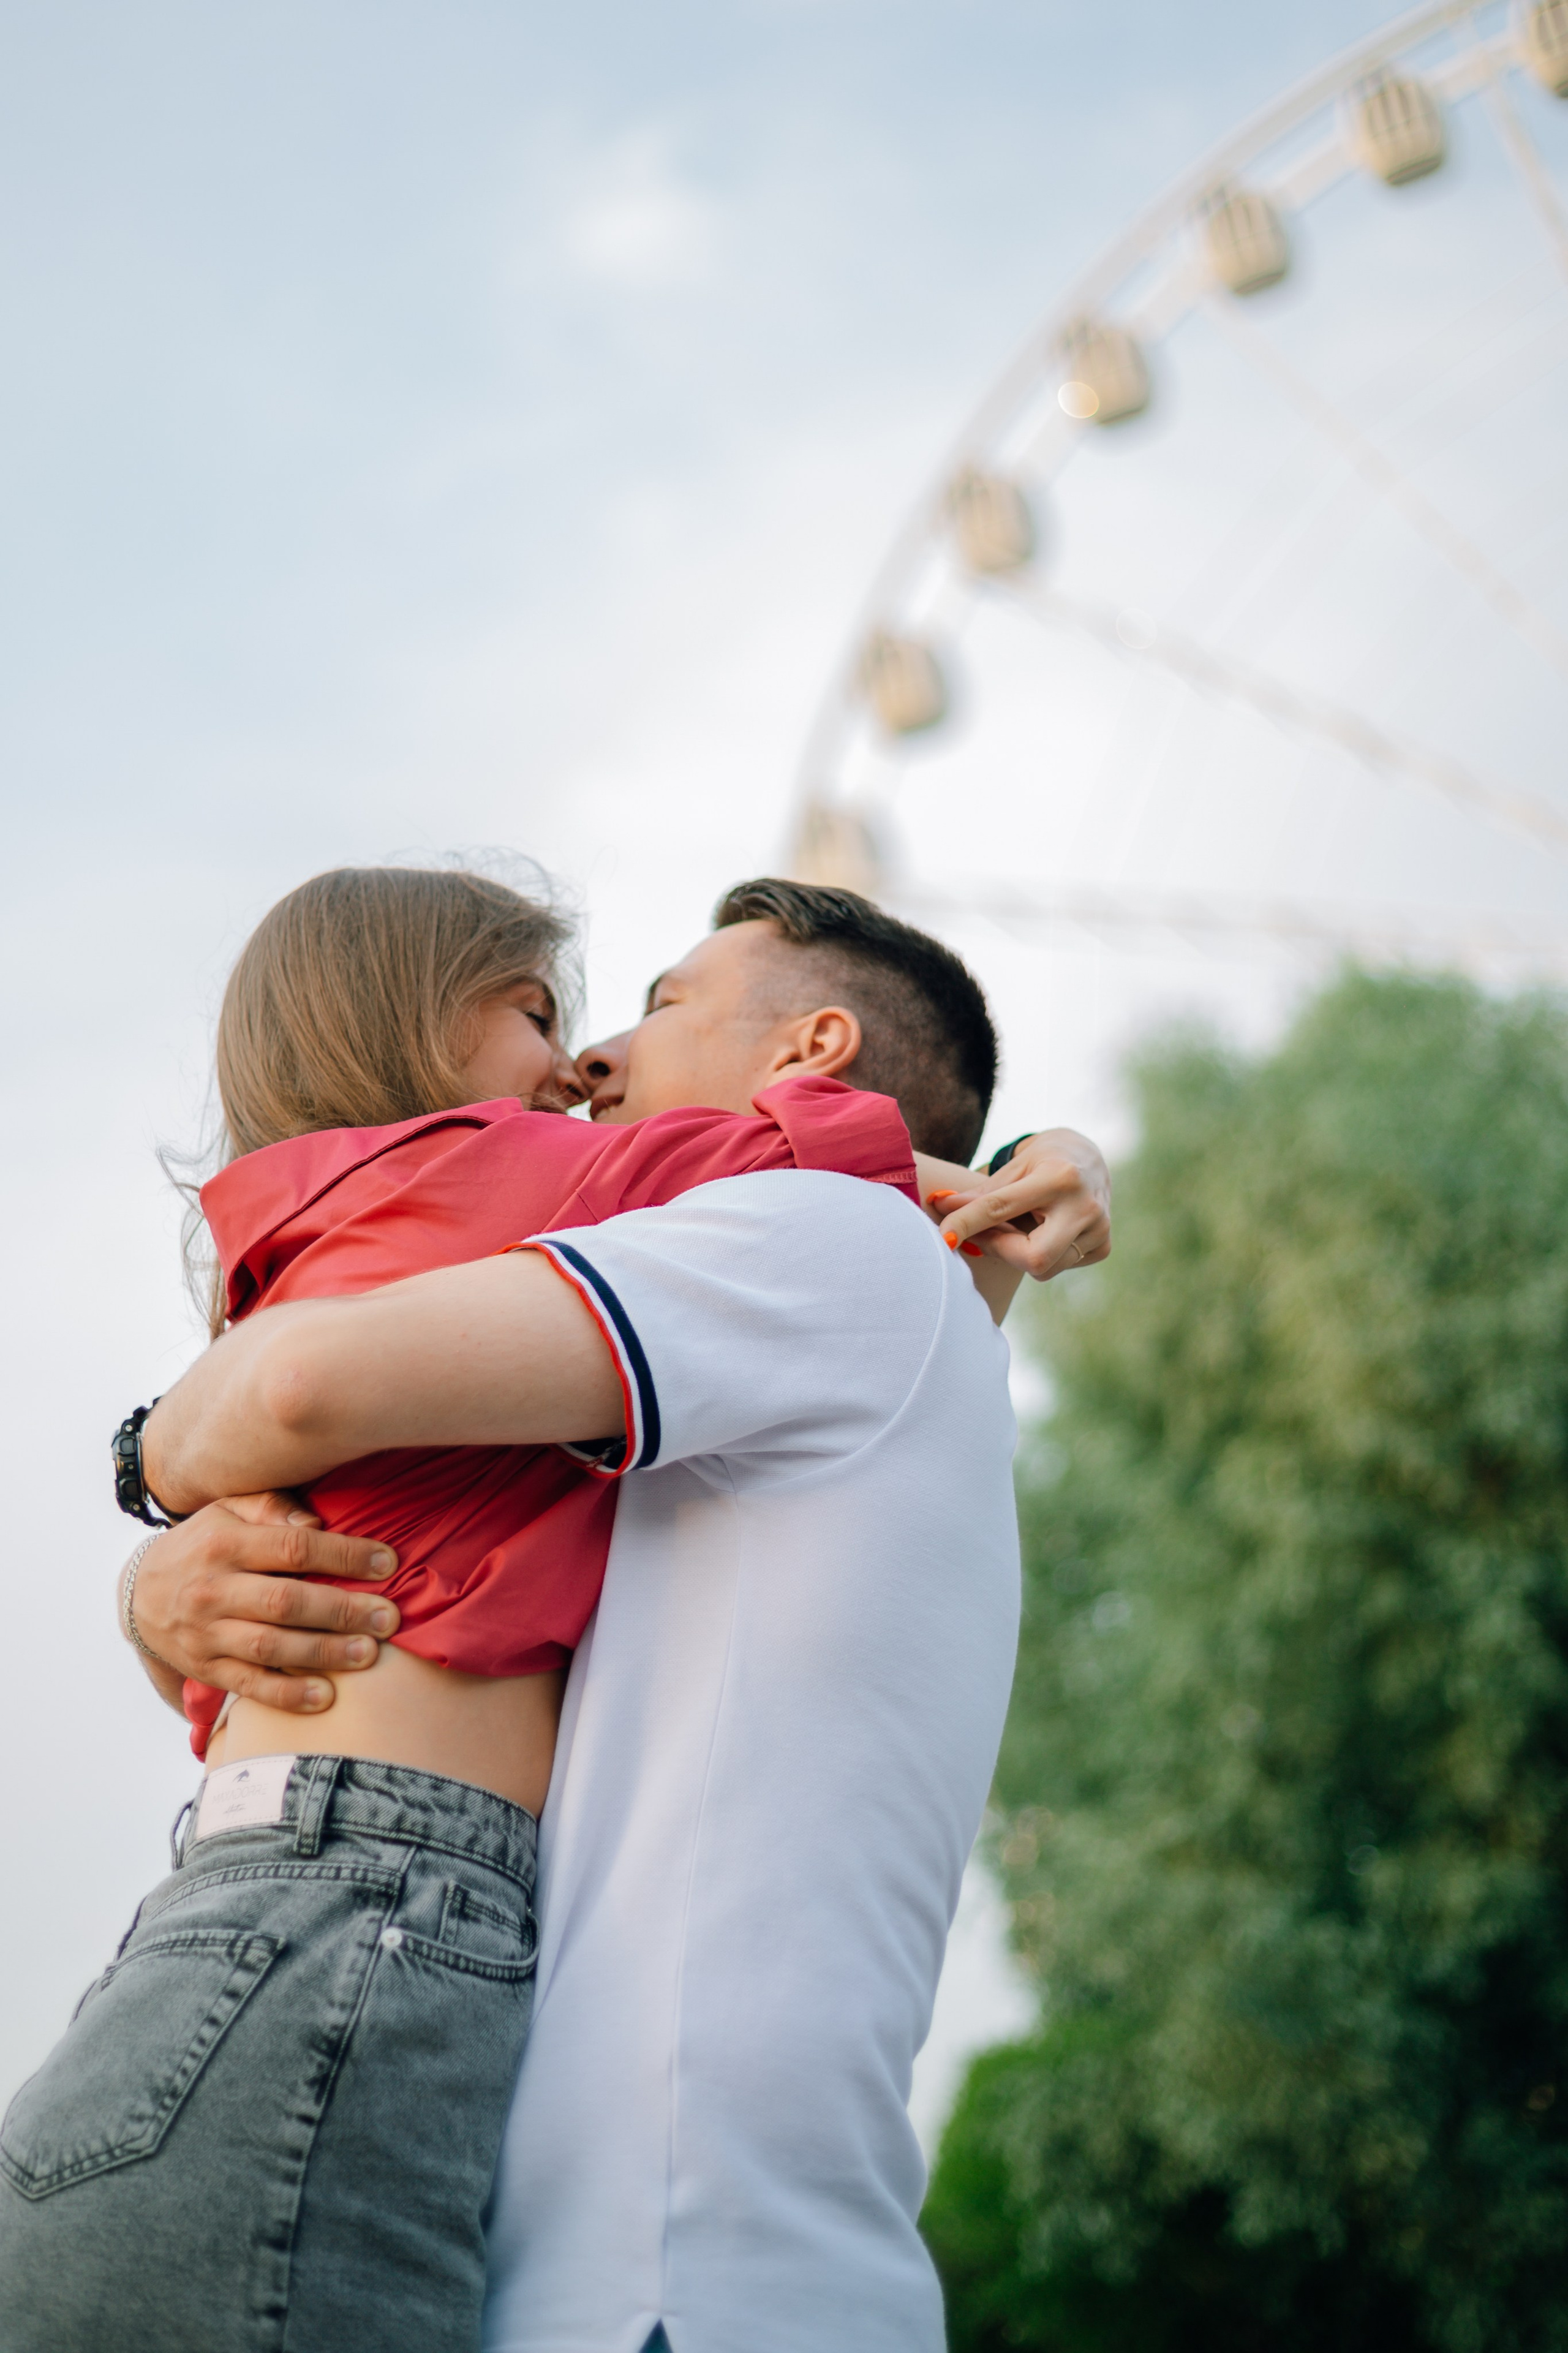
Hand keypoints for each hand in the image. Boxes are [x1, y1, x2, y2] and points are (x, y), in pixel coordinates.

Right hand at [126, 1492, 400, 1715]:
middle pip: (285, 1602)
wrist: (137, 1595)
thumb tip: (317, 1521)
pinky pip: (249, 1685)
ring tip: (369, 1654)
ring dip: (323, 1653)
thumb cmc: (202, 1545)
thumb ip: (272, 1507)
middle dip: (343, 1611)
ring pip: (270, 1647)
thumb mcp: (227, 1510)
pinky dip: (287, 1694)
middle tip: (389, 1618)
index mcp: (225, 1544)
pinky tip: (324, 1697)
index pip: (293, 1547)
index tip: (388, 1563)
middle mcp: (214, 1590)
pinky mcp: (205, 1669)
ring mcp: (207, 1633)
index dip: (343, 1555)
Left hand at [928, 1128, 1111, 1280]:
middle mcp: (1085, 1206)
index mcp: (1059, 1177)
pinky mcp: (1103, 1246)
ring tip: (1013, 1228)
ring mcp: (1099, 1229)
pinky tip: (1041, 1232)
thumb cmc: (1044, 1160)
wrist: (1089, 1158)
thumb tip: (938, 1205)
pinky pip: (1058, 1268)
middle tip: (981, 1235)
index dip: (967, 1224)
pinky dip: (1039, 1256)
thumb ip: (980, 1193)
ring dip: (1016, 1254)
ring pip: (1044, 1268)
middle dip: (1000, 1251)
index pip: (1001, 1208)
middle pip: (1034, 1258)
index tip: (943, 1237)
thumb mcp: (1013, 1168)